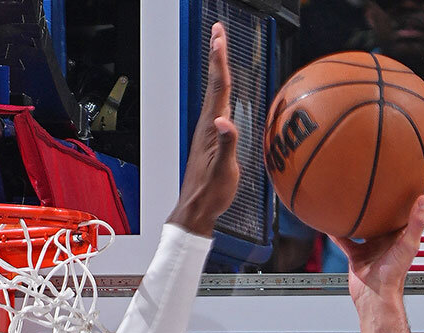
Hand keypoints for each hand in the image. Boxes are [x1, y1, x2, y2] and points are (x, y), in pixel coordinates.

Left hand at [167, 22, 239, 235]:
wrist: (196, 209)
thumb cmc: (211, 193)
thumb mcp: (224, 171)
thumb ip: (226, 146)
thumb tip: (224, 122)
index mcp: (211, 128)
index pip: (218, 87)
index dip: (220, 60)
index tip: (220, 37)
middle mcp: (208, 124)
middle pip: (215, 83)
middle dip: (217, 55)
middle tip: (219, 31)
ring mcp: (208, 130)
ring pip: (215, 92)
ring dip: (218, 69)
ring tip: (220, 49)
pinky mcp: (211, 138)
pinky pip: (218, 105)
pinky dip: (222, 90)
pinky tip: (224, 90)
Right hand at [330, 194, 423, 309]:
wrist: (373, 296)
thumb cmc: (394, 275)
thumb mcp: (408, 245)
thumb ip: (415, 223)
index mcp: (403, 234)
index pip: (417, 209)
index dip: (422, 192)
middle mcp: (389, 238)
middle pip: (390, 213)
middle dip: (389, 197)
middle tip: (386, 176)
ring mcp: (373, 246)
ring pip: (366, 224)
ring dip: (362, 213)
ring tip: (355, 194)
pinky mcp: (357, 254)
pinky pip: (345, 240)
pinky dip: (338, 232)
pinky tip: (330, 221)